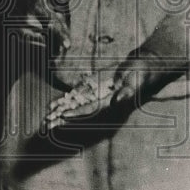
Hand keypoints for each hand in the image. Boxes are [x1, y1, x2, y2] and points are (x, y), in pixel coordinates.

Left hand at [52, 50, 181, 122]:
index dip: (77, 113)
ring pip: (78, 104)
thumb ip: (127, 92)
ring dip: (63, 109)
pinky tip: (56, 102)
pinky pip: (80, 94)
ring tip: (46, 117)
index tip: (64, 115)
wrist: (142, 66)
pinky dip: (68, 98)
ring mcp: (99, 95)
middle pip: (80, 111)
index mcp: (111, 102)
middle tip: (47, 123)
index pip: (91, 109)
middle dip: (64, 117)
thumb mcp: (136, 81)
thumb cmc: (141, 73)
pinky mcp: (97, 87)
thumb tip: (117, 101)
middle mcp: (102, 101)